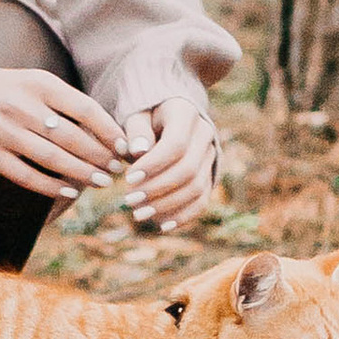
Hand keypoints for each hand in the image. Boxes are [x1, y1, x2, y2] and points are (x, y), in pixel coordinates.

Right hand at [0, 62, 129, 199]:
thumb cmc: (10, 91)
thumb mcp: (38, 83)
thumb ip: (68, 103)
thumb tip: (108, 132)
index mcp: (39, 84)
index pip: (84, 109)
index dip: (108, 131)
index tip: (123, 146)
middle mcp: (22, 106)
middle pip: (71, 137)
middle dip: (99, 156)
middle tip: (116, 169)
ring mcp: (4, 131)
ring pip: (52, 159)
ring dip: (82, 173)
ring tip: (101, 181)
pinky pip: (26, 176)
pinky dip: (51, 186)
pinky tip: (70, 191)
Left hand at [117, 101, 220, 232]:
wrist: (167, 118)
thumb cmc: (145, 117)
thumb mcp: (136, 115)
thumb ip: (136, 131)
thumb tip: (138, 151)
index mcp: (186, 114)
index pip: (176, 144)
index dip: (153, 165)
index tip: (127, 178)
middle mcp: (205, 134)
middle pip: (188, 170)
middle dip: (157, 189)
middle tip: (129, 201)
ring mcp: (211, 156)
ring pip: (196, 188)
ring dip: (167, 205)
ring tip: (139, 214)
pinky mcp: (210, 175)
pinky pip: (202, 200)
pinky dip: (183, 215)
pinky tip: (162, 225)